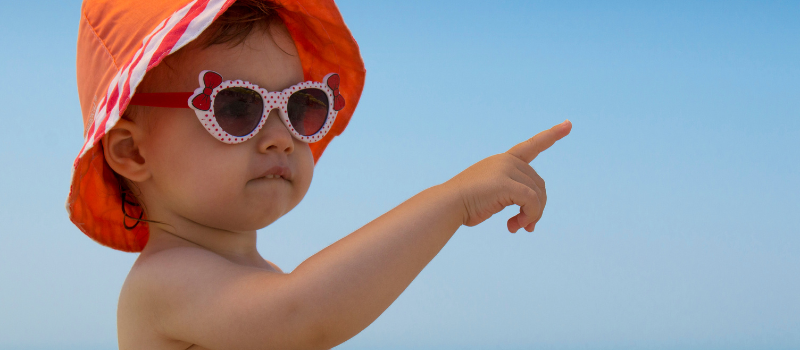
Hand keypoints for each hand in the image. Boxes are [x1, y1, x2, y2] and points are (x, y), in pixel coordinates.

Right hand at [446, 120, 571, 232]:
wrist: (447, 205)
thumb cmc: (466, 204)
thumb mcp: (492, 196)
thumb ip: (512, 197)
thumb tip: (531, 216)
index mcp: (502, 160)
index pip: (531, 145)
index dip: (551, 135)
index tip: (568, 124)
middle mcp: (506, 161)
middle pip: (539, 184)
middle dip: (537, 208)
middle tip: (527, 226)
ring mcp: (506, 170)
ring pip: (537, 194)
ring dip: (533, 215)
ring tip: (520, 227)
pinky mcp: (506, 183)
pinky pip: (532, 201)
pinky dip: (530, 216)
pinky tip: (516, 226)